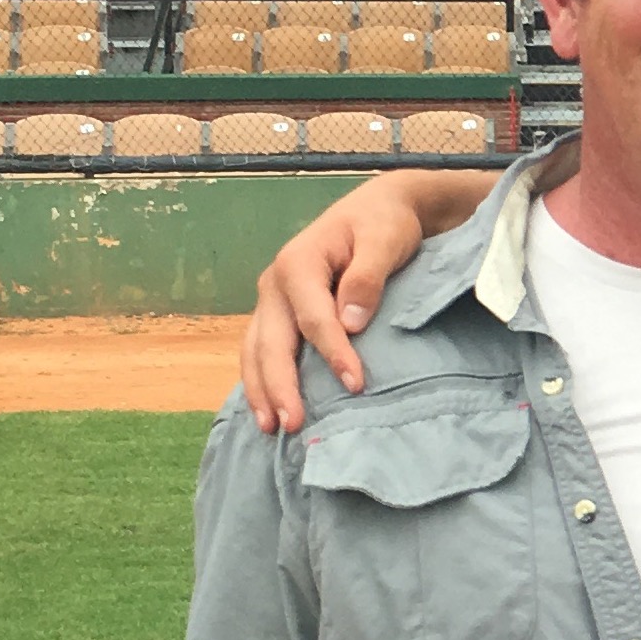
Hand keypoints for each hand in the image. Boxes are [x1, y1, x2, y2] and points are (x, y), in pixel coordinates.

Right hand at [240, 177, 440, 434]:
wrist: (375, 211)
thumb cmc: (382, 224)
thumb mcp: (384, 240)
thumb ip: (368, 277)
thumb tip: (352, 322)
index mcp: (298, 262)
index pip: (313, 318)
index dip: (333, 353)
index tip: (356, 385)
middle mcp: (275, 284)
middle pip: (271, 341)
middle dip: (280, 385)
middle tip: (293, 425)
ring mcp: (273, 301)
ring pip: (256, 351)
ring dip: (262, 391)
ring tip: (273, 428)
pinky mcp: (279, 315)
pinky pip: (262, 351)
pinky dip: (262, 382)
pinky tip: (269, 411)